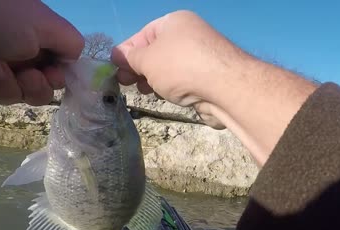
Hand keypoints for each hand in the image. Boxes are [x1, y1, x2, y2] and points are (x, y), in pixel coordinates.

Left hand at [0, 0, 83, 105]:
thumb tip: (73, 62)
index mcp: (38, 44)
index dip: (56, 81)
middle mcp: (19, 58)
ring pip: (11, 97)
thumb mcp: (46, 24)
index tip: (50, 75)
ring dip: (4, 84)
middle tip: (24, 74)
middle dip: (32, 88)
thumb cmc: (3, 16)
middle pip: (38, 93)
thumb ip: (72, 44)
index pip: (57, 75)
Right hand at [112, 10, 247, 128]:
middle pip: (156, 53)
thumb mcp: (147, 60)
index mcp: (174, 22)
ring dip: (154, 80)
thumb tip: (118, 55)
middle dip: (139, 68)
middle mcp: (189, 36)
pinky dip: (172, 88)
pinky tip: (166, 96)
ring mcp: (201, 57)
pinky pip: (183, 81)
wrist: (225, 88)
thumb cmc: (180, 67)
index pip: (142, 35)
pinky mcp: (209, 78)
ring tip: (147, 91)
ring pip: (169, 69)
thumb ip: (130, 58)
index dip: (126, 52)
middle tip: (126, 83)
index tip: (114, 70)